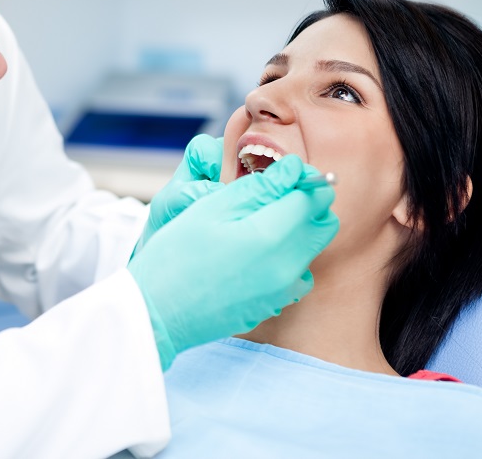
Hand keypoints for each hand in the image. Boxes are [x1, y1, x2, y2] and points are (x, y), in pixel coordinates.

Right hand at [128, 155, 338, 369]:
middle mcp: (286, 266)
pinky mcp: (275, 304)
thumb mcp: (210, 208)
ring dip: (299, 228)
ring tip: (260, 222)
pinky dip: (289, 257)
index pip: (313, 197)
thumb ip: (258, 188)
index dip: (303, 177)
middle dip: (308, 203)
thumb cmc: (174, 256)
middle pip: (324, 223)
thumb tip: (294, 170)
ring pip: (313, 248)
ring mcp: (283, 290)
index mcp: (270, 236)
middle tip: (275, 193)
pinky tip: (258, 252)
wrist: (157, 312)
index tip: (285, 171)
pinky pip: (299, 273)